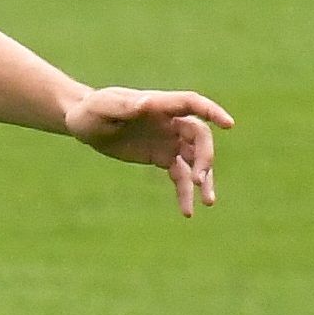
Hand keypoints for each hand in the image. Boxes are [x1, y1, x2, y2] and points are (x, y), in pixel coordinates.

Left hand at [65, 86, 232, 215]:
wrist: (84, 124)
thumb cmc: (92, 109)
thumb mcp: (103, 107)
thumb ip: (125, 106)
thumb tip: (147, 102)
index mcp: (160, 104)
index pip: (192, 104)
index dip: (212, 111)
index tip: (229, 124)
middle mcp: (171, 122)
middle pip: (200, 137)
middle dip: (204, 157)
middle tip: (199, 180)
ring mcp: (169, 140)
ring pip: (196, 159)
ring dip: (204, 178)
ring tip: (207, 202)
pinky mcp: (161, 157)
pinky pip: (180, 175)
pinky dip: (185, 192)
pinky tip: (188, 212)